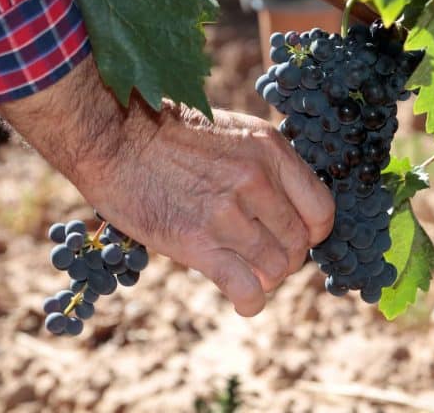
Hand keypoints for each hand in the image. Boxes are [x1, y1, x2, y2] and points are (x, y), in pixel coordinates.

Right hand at [0, 55, 333, 315]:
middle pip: (299, 246)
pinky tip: (241, 297)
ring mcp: (228, 212)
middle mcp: (256, 179)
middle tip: (257, 254)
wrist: (112, 135)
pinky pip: (248, 290)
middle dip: (283, 258)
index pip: (322, 211)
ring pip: (276, 270)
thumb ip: (265, 167)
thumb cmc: (168, 133)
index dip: (311, 232)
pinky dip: (250, 301)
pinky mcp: (197, 242)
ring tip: (242, 268)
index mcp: (269, 148)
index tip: (290, 236)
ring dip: (263, 277)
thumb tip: (288, 211)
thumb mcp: (231, 133)